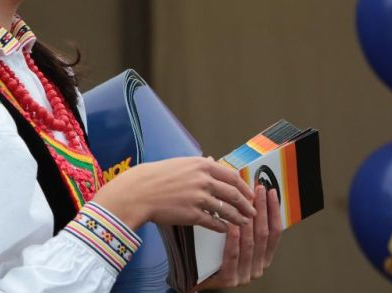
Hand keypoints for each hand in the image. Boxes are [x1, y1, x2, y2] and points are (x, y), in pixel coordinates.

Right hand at [93, 156, 255, 232]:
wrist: (139, 191)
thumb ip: (199, 165)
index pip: (232, 176)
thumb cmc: (156, 176)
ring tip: (243, 223)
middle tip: (252, 212)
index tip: (250, 194)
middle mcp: (203, 180)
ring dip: (237, 218)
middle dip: (246, 204)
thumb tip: (214, 162)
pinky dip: (222, 227)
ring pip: (226, 210)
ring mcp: (198, 197)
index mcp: (201, 165)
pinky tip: (225, 229)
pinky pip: (213, 222)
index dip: (244, 187)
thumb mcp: (180, 163)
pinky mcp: (192, 214)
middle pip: (233, 194)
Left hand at [192, 185, 282, 290]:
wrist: (198, 278)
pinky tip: (231, 226)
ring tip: (245, 202)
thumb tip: (248, 198)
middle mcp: (258, 266)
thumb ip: (245, 226)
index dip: (274, 211)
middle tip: (258, 191)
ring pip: (250, 243)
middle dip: (261, 209)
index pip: (274, 231)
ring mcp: (246, 274)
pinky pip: (233, 255)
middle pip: (263, 234)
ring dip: (248, 221)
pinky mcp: (231, 278)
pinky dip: (233, 240)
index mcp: (263, 257)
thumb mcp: (237, 241)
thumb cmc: (216, 257)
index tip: (270, 193)